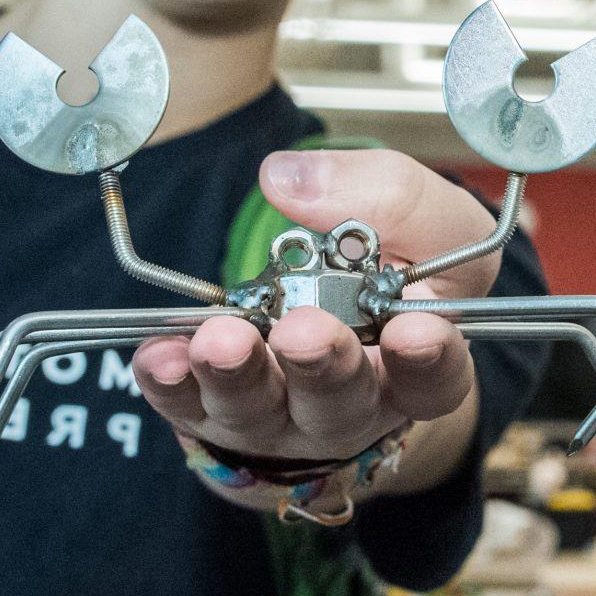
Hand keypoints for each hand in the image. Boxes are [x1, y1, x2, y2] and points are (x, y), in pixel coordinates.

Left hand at [135, 150, 494, 495]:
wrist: (328, 297)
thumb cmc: (394, 260)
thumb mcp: (421, 217)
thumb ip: (387, 196)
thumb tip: (289, 181)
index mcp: (416, 365)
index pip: (434, 379)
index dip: (429, 359)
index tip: (415, 330)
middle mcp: (351, 405)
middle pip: (340, 405)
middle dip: (320, 367)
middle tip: (303, 333)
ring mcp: (279, 415)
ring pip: (258, 410)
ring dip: (237, 375)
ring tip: (221, 339)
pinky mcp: (214, 408)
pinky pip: (187, 403)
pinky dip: (171, 382)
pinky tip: (161, 355)